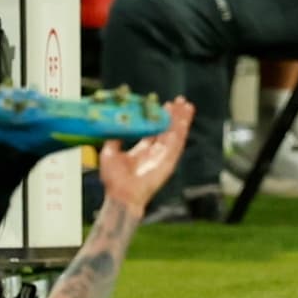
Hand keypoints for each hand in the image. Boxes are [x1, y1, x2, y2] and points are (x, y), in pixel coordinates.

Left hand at [98, 98, 194, 213]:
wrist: (121, 196)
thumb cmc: (114, 180)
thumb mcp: (109, 154)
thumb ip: (113, 140)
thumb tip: (111, 126)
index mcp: (143, 150)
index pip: (156, 130)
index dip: (161, 117)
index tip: (166, 104)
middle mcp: (155, 152)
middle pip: (169, 129)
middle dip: (176, 115)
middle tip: (181, 100)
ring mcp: (163, 157)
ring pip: (176, 135)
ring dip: (182, 121)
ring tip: (188, 106)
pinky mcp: (168, 163)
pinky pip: (176, 146)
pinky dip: (180, 134)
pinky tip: (184, 122)